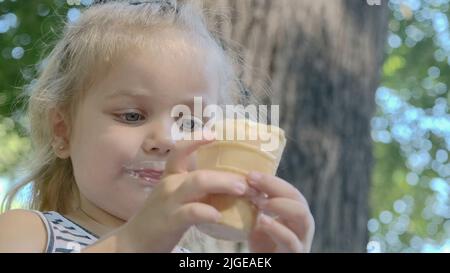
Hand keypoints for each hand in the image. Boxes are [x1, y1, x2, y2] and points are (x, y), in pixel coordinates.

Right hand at [119, 132, 251, 251]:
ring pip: (198, 184)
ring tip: (242, 190)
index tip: (214, 134)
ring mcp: (170, 201)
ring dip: (224, 185)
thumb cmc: (160, 218)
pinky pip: (192, 211)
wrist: (135, 242)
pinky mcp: (170, 220)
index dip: (196, 140)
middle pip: (201, 172)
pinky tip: (219, 216)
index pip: (180, 151)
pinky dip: (207, 212)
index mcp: (171, 176)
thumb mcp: (176, 197)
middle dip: (227, 176)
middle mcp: (170, 184)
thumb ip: (196, 189)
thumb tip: (228, 184)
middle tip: (248, 182)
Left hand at [246, 171, 314, 252]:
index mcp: (296, 214)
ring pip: (302, 217)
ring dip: (280, 205)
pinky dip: (277, 228)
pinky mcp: (295, 255)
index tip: (250, 174)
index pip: (289, 191)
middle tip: (252, 182)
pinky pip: (291, 241)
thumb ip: (257, 204)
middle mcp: (303, 225)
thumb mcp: (259, 221)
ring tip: (260, 201)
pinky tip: (262, 220)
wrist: (268, 266)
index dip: (272, 181)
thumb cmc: (264, 245)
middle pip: (298, 199)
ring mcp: (302, 241)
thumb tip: (241, 180)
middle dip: (275, 187)